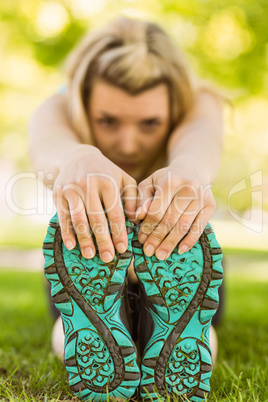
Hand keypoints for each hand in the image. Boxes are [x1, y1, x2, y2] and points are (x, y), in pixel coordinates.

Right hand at [53, 144, 136, 262]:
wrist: (76, 157)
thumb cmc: (105, 173)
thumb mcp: (123, 179)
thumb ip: (133, 198)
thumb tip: (136, 219)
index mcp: (108, 182)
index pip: (115, 212)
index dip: (119, 232)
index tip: (123, 249)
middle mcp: (89, 184)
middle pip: (97, 218)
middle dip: (103, 240)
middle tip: (108, 257)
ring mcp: (72, 189)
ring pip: (78, 219)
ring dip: (84, 239)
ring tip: (90, 255)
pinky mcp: (58, 193)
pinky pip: (63, 216)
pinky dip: (66, 232)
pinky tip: (71, 245)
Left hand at [135, 166, 215, 259]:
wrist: (193, 169)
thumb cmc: (166, 179)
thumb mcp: (150, 183)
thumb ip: (142, 199)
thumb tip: (137, 216)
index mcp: (169, 182)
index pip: (156, 211)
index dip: (147, 228)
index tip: (141, 240)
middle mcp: (188, 188)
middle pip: (170, 220)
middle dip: (157, 238)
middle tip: (149, 252)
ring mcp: (201, 197)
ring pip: (184, 226)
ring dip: (171, 243)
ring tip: (161, 255)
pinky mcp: (210, 205)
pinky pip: (200, 227)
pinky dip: (190, 241)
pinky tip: (180, 250)